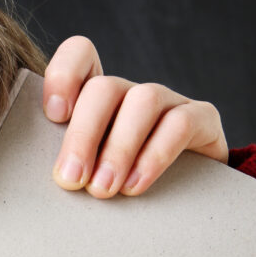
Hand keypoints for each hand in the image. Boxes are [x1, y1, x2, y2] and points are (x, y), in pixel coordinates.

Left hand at [42, 36, 228, 198]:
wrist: (180, 202)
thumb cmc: (114, 187)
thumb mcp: (84, 173)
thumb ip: (65, 164)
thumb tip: (54, 177)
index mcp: (94, 99)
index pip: (80, 55)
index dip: (64, 75)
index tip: (54, 115)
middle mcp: (129, 93)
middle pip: (103, 88)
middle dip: (83, 135)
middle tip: (71, 179)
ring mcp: (167, 101)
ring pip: (142, 101)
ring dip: (119, 149)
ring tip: (102, 188)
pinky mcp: (202, 118)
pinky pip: (181, 124)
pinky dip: (155, 156)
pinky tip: (135, 185)